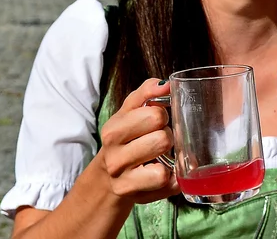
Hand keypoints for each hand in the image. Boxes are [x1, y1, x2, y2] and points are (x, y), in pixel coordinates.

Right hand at [97, 80, 179, 204]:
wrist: (105, 182)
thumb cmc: (123, 143)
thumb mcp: (128, 116)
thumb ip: (145, 95)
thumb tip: (165, 83)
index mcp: (114, 128)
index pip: (154, 112)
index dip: (163, 115)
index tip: (157, 121)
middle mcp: (113, 151)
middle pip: (162, 134)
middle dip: (167, 135)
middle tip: (160, 140)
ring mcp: (121, 173)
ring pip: (163, 157)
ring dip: (169, 155)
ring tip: (160, 156)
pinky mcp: (131, 192)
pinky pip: (165, 179)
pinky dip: (171, 177)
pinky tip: (163, 173)